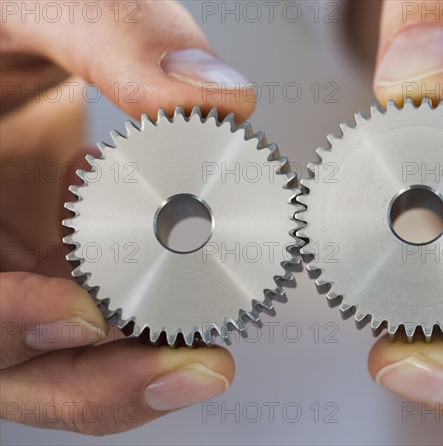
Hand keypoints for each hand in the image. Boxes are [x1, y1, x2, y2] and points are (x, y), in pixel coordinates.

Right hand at [0, 1, 251, 433]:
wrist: (22, 34)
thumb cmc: (8, 20)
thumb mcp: (39, 6)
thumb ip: (119, 37)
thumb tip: (221, 98)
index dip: (4, 322)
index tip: (82, 313)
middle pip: (10, 364)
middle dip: (97, 378)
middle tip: (195, 367)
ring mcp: (18, 269)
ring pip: (61, 358)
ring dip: (134, 365)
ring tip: (208, 356)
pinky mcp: (60, 268)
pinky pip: (100, 321)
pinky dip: (148, 321)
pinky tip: (193, 294)